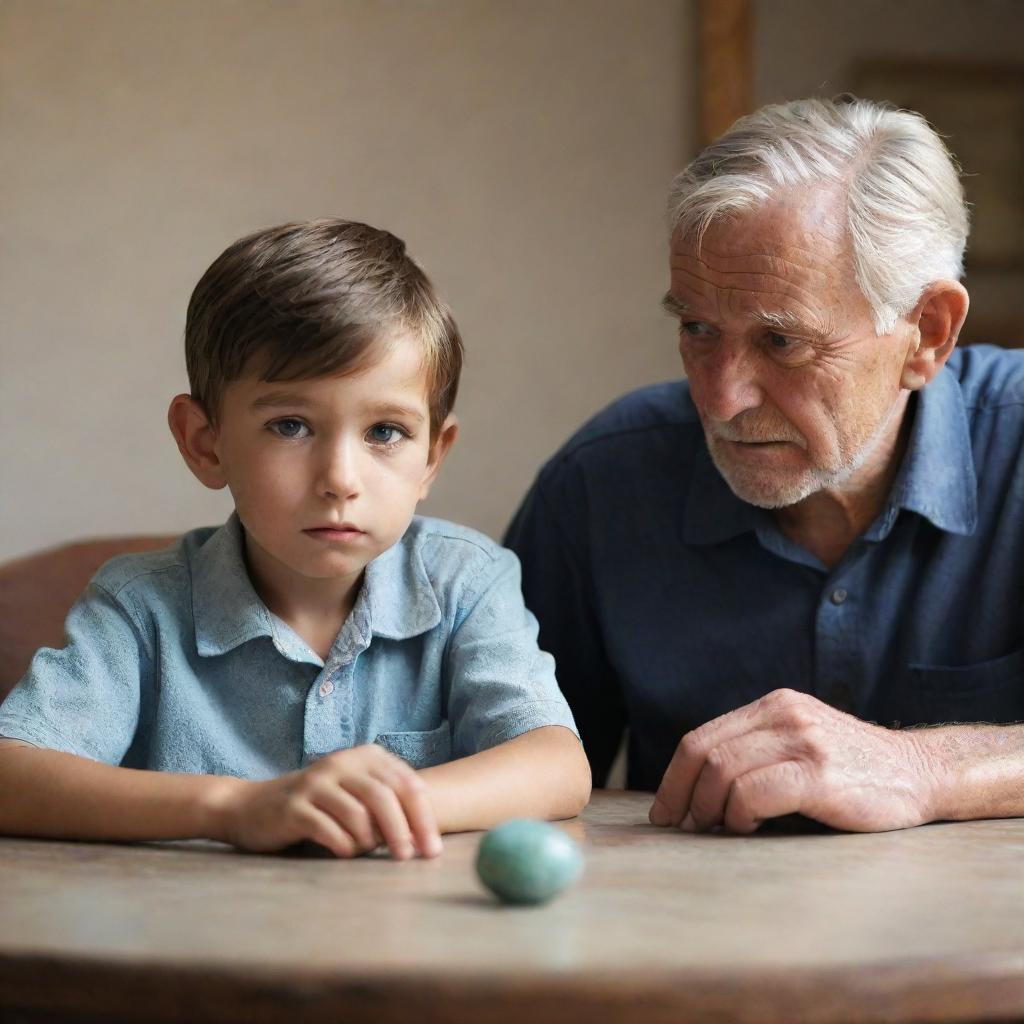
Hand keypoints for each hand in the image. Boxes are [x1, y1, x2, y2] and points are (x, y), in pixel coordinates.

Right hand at [212, 744, 442, 858]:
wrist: (254, 806)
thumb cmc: (318, 805)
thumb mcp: (356, 793)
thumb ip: (387, 803)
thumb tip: (425, 837)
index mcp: (365, 757)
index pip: (407, 784)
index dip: (424, 817)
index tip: (433, 849)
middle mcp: (342, 763)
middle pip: (385, 796)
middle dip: (403, 830)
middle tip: (410, 858)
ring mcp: (316, 783)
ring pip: (358, 812)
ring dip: (372, 839)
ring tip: (375, 854)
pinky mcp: (294, 806)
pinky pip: (327, 827)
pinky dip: (343, 844)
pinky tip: (347, 853)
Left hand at [648, 689, 938, 833]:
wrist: (921, 774)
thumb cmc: (853, 770)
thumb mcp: (799, 742)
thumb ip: (757, 751)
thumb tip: (695, 790)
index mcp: (773, 705)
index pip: (702, 738)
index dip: (674, 777)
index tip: (665, 810)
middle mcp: (785, 715)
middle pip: (705, 754)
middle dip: (683, 796)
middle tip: (682, 826)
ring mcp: (803, 742)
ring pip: (724, 772)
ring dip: (710, 808)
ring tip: (722, 828)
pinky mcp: (820, 775)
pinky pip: (755, 793)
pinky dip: (740, 814)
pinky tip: (748, 826)